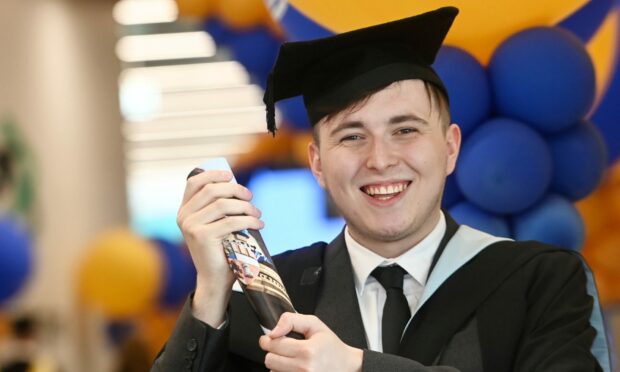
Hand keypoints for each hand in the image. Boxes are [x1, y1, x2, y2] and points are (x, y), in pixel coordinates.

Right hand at [177, 169, 263, 325]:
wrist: (215, 279)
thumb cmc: (220, 250)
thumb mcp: (215, 224)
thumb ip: (218, 207)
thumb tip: (238, 187)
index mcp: (184, 211)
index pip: (194, 182)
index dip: (213, 174)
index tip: (231, 175)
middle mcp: (183, 217)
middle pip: (212, 190)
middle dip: (236, 190)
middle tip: (251, 197)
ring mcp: (191, 226)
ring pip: (223, 204)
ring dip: (245, 207)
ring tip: (257, 214)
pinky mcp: (202, 236)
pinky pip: (231, 221)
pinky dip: (249, 221)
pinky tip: (259, 225)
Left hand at [259, 313, 362, 371]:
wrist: (347, 367)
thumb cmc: (332, 347)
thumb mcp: (315, 325)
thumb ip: (291, 320)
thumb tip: (273, 331)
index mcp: (307, 351)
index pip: (273, 345)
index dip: (267, 339)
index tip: (269, 338)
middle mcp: (304, 368)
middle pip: (270, 360)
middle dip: (273, 351)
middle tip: (282, 347)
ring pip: (273, 371)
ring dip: (278, 364)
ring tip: (291, 358)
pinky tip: (293, 367)